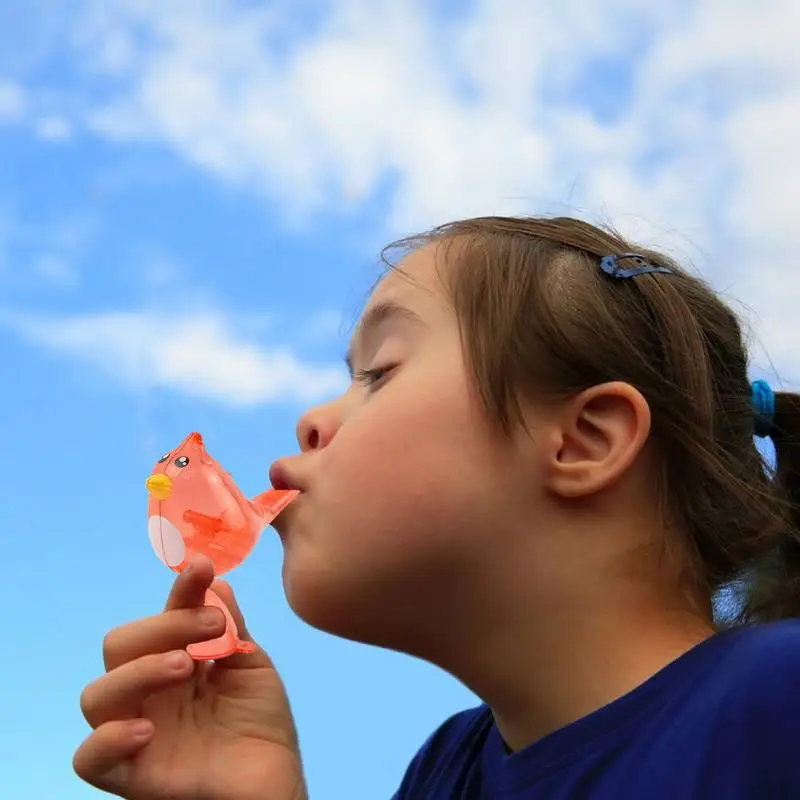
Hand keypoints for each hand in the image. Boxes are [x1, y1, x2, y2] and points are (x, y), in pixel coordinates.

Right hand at [74, 555, 305, 799]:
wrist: (275, 782)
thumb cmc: (261, 724)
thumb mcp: (251, 665)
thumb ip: (230, 627)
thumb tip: (214, 582)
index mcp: (175, 659)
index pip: (164, 617)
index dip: (180, 591)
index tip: (203, 569)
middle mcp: (149, 691)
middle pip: (119, 646)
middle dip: (162, 627)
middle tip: (209, 629)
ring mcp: (137, 730)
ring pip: (97, 695)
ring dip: (138, 671)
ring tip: (185, 667)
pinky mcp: (132, 774)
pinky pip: (89, 758)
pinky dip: (108, 739)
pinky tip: (147, 729)